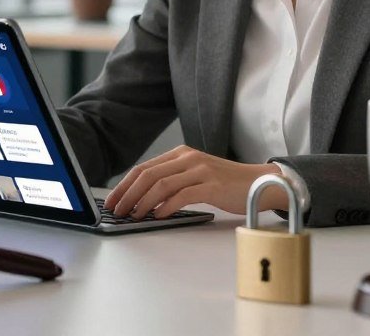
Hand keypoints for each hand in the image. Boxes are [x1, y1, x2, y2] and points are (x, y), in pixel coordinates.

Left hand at [103, 145, 285, 218]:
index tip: (112, 201)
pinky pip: (183, 195)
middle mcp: (188, 158)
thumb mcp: (194, 175)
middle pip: (148, 174)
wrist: (258, 182)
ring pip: (162, 184)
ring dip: (143, 202)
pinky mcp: (212, 185)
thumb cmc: (224, 183)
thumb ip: (172, 180)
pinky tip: (158, 216)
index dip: (124, 185)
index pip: (143, 168)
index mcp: (180, 154)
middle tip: (116, 211)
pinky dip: (166, 206)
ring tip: (133, 216)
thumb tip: (141, 198)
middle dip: (128, 194)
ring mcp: (200, 170)